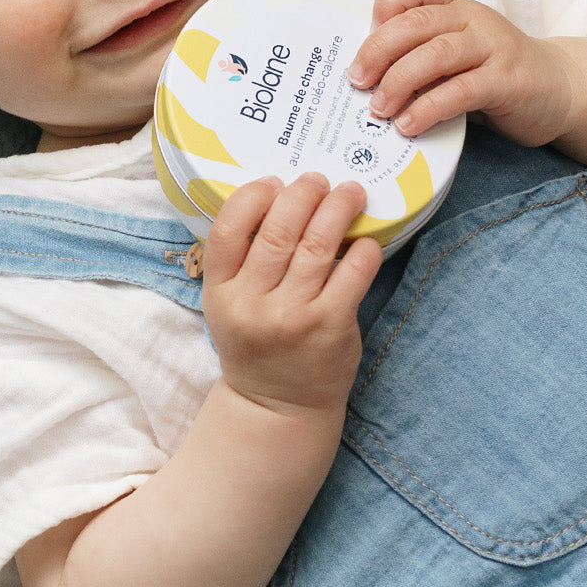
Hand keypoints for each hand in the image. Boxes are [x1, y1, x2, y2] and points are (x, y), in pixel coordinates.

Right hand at [202, 174, 382, 414]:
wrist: (278, 407)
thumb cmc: (257, 344)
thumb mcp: (228, 305)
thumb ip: (242, 261)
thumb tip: (280, 198)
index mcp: (220, 293)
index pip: (227, 230)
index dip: (252, 197)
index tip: (273, 182)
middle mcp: (253, 303)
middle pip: (278, 230)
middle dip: (303, 193)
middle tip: (319, 179)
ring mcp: (293, 316)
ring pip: (317, 244)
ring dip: (337, 208)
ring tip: (350, 192)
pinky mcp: (331, 327)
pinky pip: (352, 274)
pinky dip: (363, 249)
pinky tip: (366, 239)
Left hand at [348, 0, 575, 145]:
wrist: (561, 89)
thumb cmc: (496, 75)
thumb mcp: (457, 55)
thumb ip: (421, 57)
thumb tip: (366, 78)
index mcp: (456, 7)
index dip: (385, 6)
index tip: (364, 36)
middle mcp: (473, 19)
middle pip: (416, 22)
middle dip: (378, 51)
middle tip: (357, 81)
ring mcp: (493, 47)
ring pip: (436, 53)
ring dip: (399, 81)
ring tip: (379, 108)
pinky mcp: (508, 81)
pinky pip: (461, 90)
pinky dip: (429, 107)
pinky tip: (410, 124)